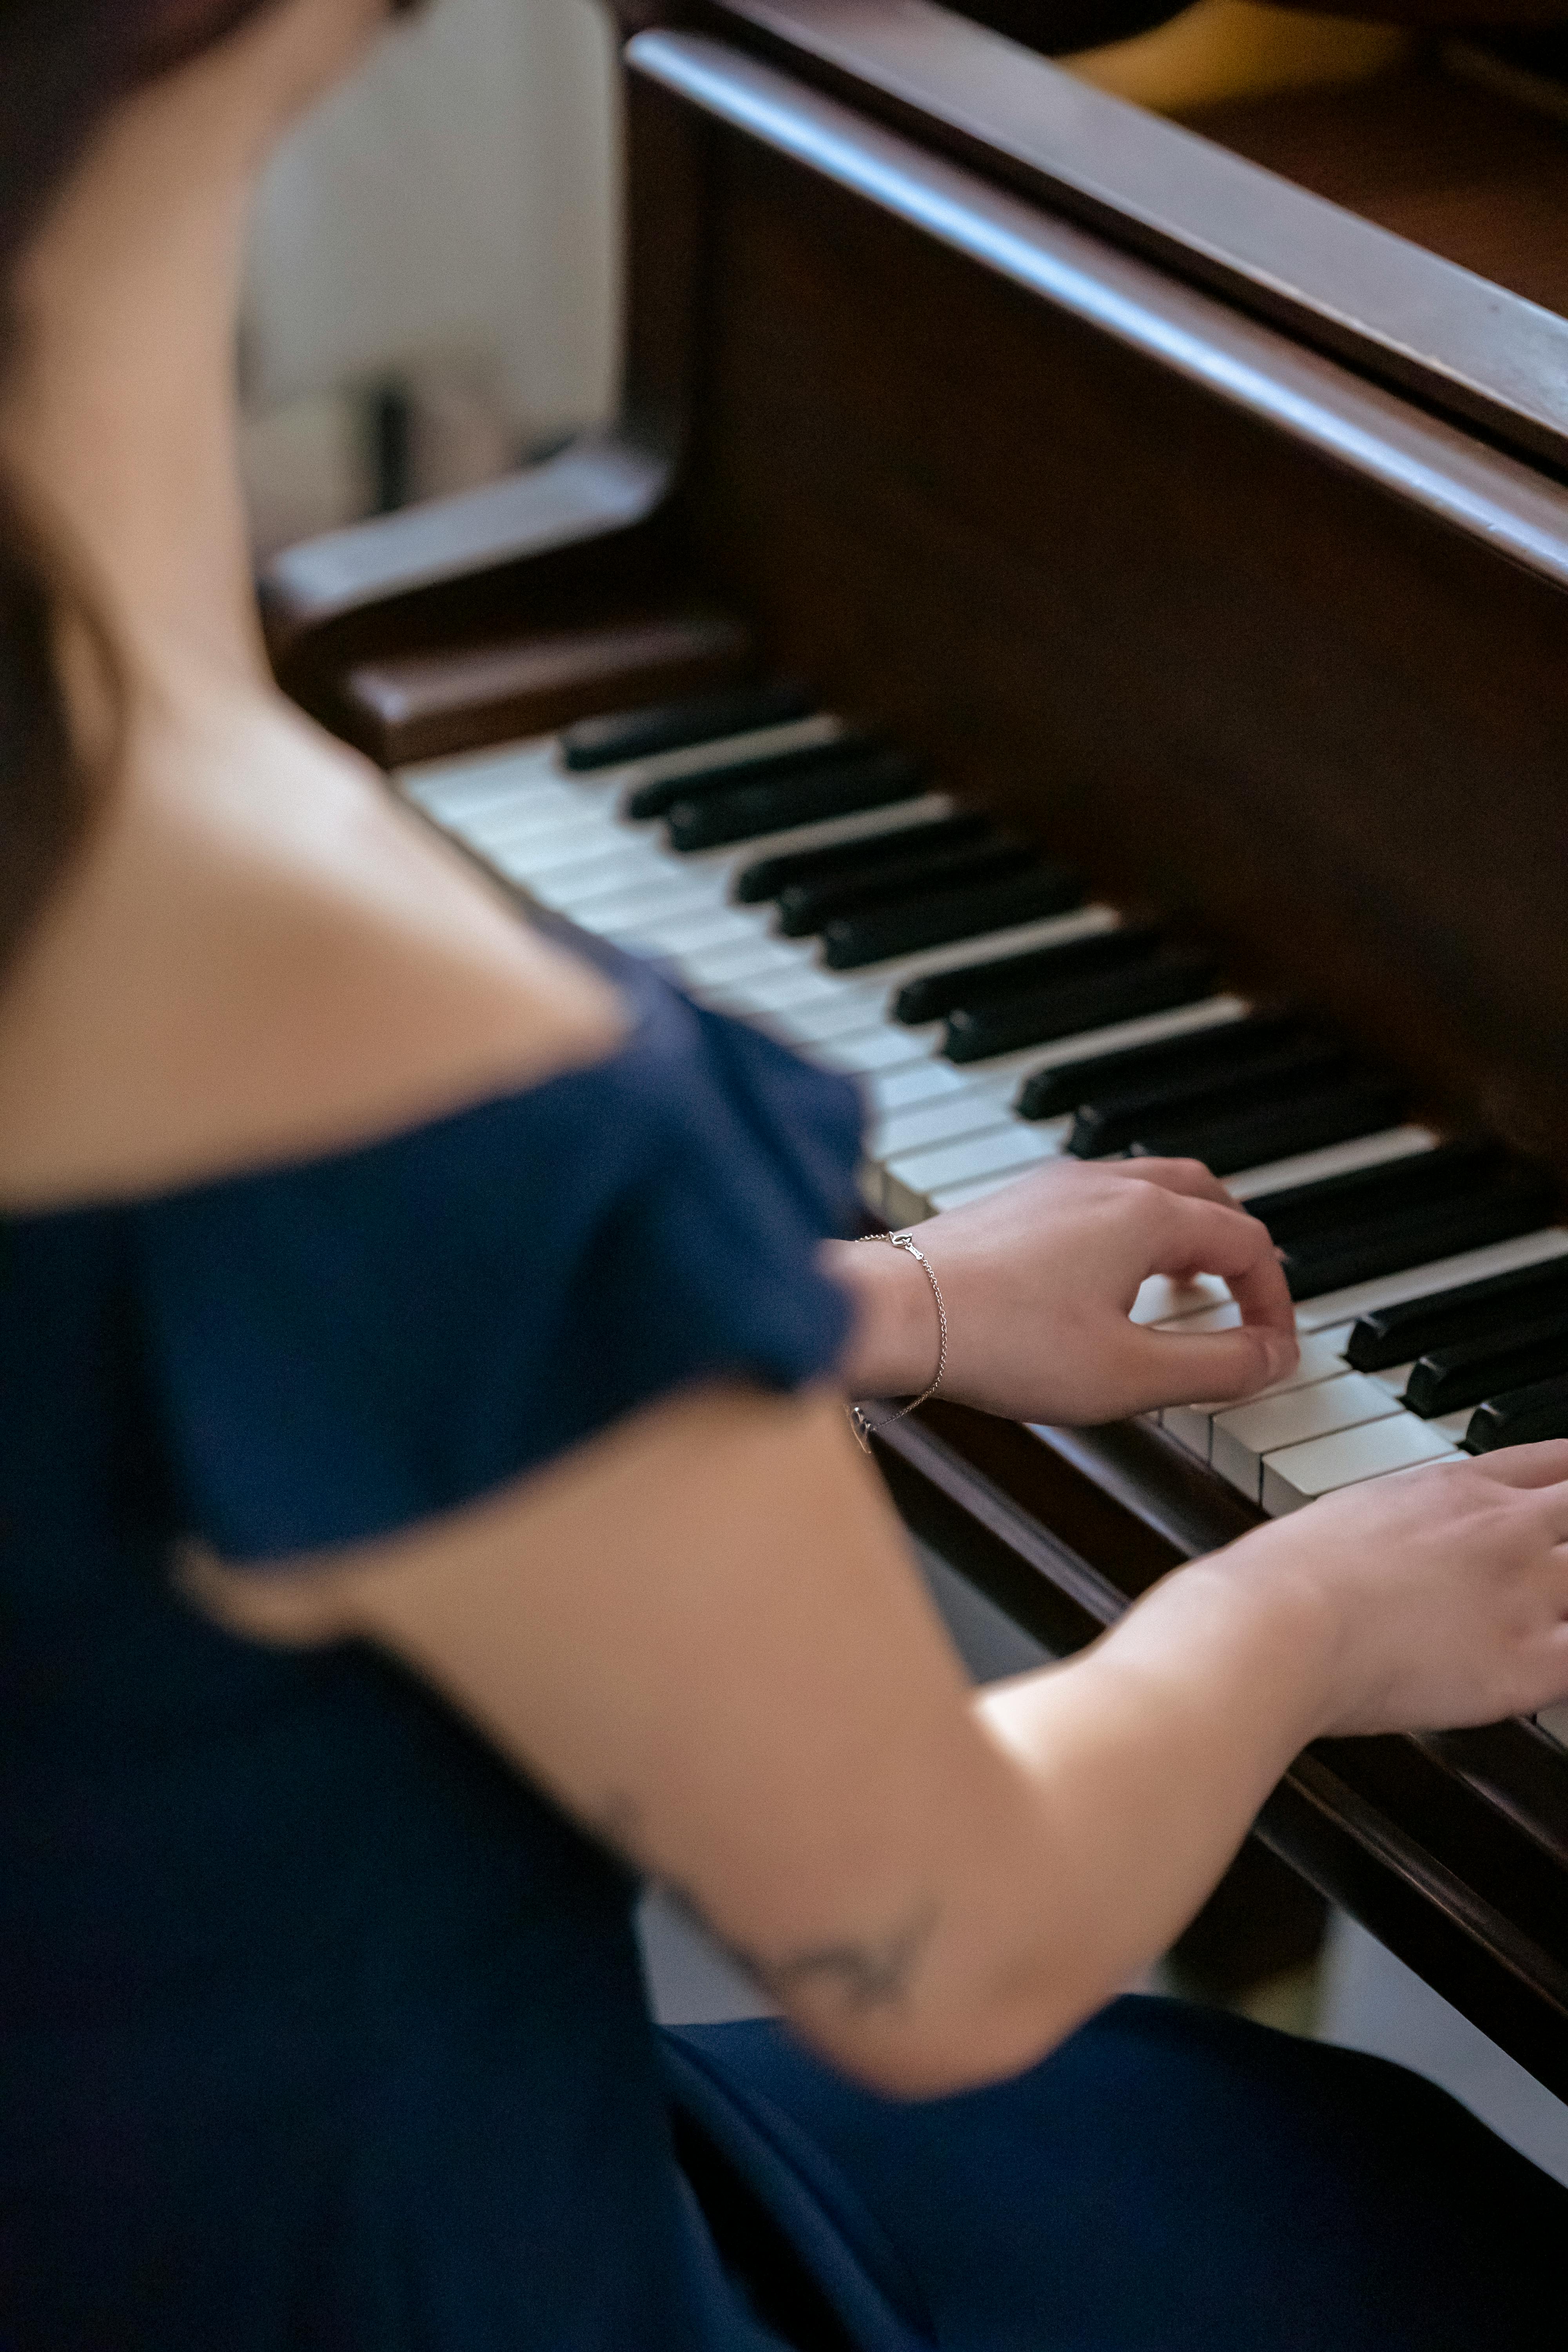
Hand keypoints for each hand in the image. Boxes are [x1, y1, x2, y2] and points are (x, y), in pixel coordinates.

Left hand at [826, 1157, 1296, 1423]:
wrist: (894, 1313)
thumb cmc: (1001, 1342)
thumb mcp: (1131, 1375)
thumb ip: (1217, 1367)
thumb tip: (1274, 1359)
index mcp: (1148, 1215)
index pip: (1247, 1243)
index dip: (1275, 1301)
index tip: (1273, 1352)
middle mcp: (1106, 1182)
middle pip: (1204, 1195)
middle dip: (1236, 1249)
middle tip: (1245, 1303)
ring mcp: (1055, 1186)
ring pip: (1148, 1190)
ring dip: (1184, 1236)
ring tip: (1185, 1293)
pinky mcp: (1015, 1203)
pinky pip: (1098, 1201)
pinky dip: (1130, 1233)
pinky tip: (1108, 1285)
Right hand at [1214, 1443, 1567, 1736]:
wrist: (1279, 1623)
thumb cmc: (1288, 1575)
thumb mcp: (1354, 1513)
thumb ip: (1406, 1522)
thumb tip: (1406, 1547)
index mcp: (1463, 1488)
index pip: (1560, 1463)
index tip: (1567, 1498)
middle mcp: (1509, 1531)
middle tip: (1551, 1565)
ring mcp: (1526, 1595)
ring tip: (1539, 1616)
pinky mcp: (1527, 1666)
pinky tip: (1548, 1666)